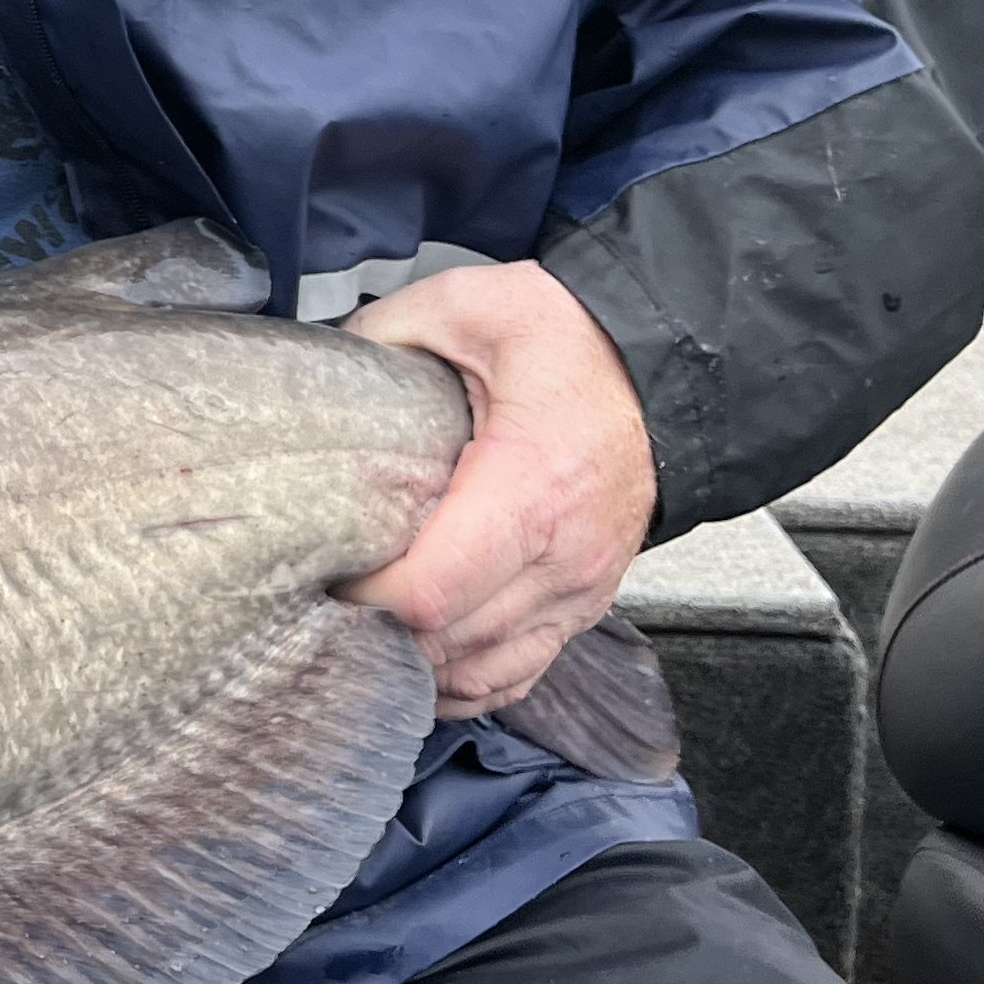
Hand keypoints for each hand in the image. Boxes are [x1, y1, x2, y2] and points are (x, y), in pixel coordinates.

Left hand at [340, 260, 654, 715]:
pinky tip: (421, 658)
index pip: (431, 592)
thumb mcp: (468, 304)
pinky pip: (521, 672)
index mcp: (528, 486)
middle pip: (449, 642)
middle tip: (323, 603)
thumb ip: (386, 332)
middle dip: (377, 633)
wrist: (661, 363)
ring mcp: (580, 588)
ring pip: (482, 670)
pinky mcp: (586, 601)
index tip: (323, 572)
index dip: (364, 599)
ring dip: (418, 661)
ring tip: (361, 630)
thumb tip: (321, 368)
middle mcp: (562, 555)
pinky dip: (467, 680)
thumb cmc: (568, 338)